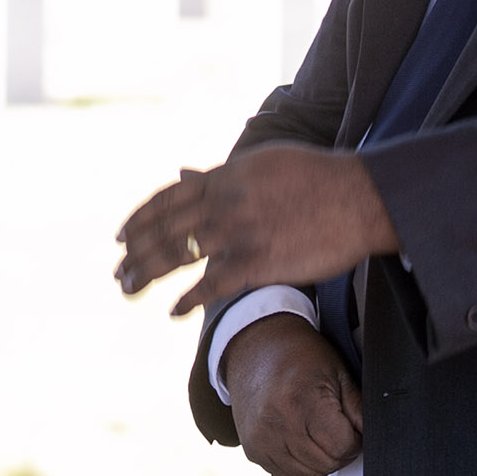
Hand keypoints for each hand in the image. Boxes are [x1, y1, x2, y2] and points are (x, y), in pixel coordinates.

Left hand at [114, 143, 399, 314]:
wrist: (359, 197)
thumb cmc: (314, 177)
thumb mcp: (261, 163)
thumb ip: (219, 174)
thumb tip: (183, 173)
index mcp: (222, 177)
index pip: (166, 200)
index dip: (138, 220)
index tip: (119, 237)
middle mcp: (223, 203)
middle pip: (164, 230)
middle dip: (134, 254)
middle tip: (117, 273)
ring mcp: (238, 232)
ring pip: (178, 256)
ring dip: (147, 275)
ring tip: (129, 290)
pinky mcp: (258, 262)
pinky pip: (212, 285)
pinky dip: (189, 300)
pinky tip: (173, 312)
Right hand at [225, 313, 363, 475]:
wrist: (256, 347)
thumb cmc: (299, 355)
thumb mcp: (338, 373)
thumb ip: (359, 409)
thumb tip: (374, 437)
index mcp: (301, 400)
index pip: (342, 447)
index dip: (355, 439)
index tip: (351, 426)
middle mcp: (276, 423)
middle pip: (326, 464)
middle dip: (340, 451)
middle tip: (336, 428)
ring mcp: (261, 439)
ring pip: (308, 474)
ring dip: (320, 459)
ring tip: (317, 431)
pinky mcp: (252, 449)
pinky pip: (287, 473)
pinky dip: (299, 462)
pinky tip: (299, 437)